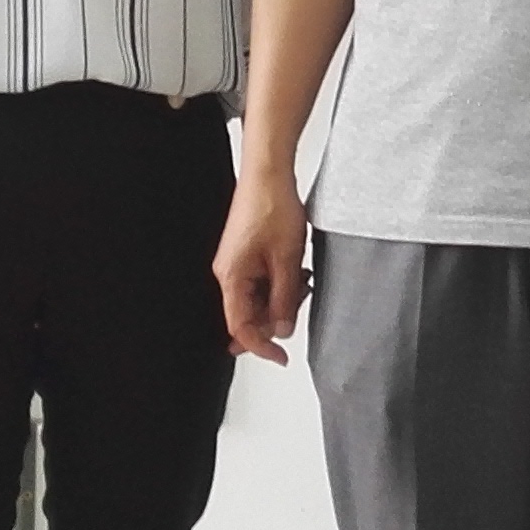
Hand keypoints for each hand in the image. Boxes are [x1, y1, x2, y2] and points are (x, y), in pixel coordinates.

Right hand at [213, 168, 310, 365]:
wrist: (269, 173)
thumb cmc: (273, 207)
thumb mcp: (288, 260)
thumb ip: (285, 299)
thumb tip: (282, 330)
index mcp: (232, 277)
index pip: (241, 326)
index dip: (261, 347)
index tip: (281, 356)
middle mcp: (228, 272)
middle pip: (249, 314)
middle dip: (277, 314)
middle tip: (300, 298)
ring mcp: (237, 263)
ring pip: (258, 297)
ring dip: (282, 296)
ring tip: (301, 275)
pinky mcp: (246, 253)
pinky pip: (261, 281)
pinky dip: (280, 281)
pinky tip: (296, 268)